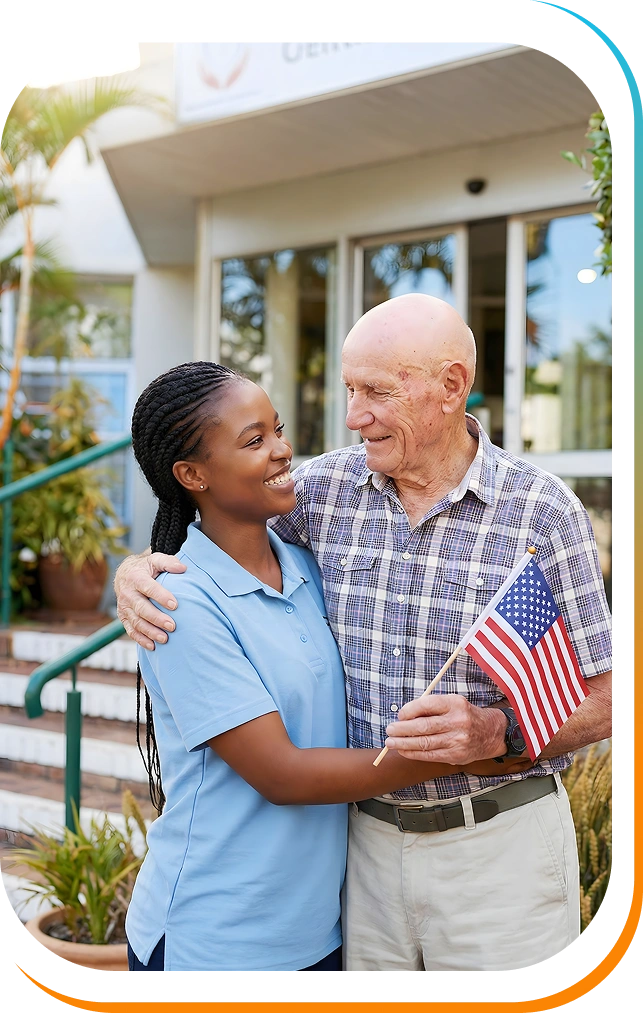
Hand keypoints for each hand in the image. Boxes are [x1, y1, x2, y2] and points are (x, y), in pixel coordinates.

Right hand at [114, 551, 186, 649]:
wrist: (125, 574)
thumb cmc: (146, 568)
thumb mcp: (156, 560)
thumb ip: (169, 562)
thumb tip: (183, 568)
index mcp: (136, 577)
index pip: (148, 587)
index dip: (160, 596)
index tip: (175, 605)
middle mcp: (127, 593)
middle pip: (141, 608)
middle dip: (156, 618)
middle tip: (172, 626)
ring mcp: (124, 607)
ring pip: (136, 622)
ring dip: (150, 632)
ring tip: (165, 639)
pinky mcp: (123, 617)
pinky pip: (130, 630)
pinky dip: (141, 640)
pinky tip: (153, 646)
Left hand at [384, 693, 507, 764]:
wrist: (491, 733)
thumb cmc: (465, 715)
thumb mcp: (452, 703)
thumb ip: (431, 708)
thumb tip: (404, 716)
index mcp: (455, 703)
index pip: (427, 705)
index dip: (409, 710)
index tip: (399, 714)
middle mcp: (457, 721)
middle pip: (424, 726)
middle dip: (402, 729)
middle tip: (389, 730)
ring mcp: (457, 740)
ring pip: (425, 743)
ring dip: (404, 743)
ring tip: (390, 742)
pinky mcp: (456, 755)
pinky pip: (430, 755)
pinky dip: (414, 753)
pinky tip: (404, 750)